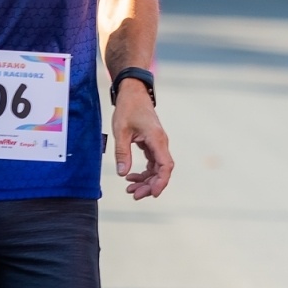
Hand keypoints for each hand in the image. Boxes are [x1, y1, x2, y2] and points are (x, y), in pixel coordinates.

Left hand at [112, 84, 172, 198]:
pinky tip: (130, 176)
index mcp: (157, 139)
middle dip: (150, 185)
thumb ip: (122, 152)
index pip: (165, 166)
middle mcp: (161, 143)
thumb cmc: (128, 108)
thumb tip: (122, 173)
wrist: (133, 92)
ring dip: (146, 181)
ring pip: (157, 169)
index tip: (152, 193)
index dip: (161, 182)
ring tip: (129, 188)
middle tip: (133, 194)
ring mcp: (157, 144)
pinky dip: (143, 172)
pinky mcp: (152, 144)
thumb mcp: (121, 131)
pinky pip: (152, 163)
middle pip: (162, 171)